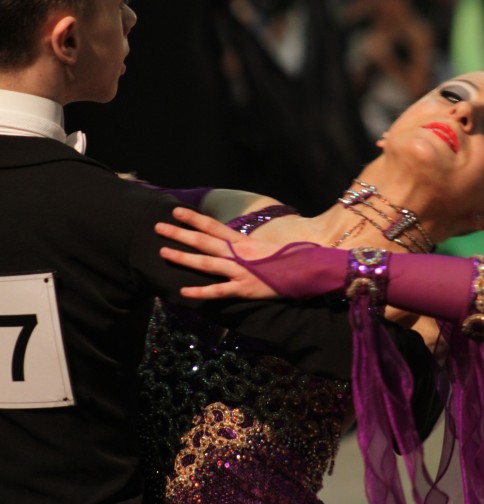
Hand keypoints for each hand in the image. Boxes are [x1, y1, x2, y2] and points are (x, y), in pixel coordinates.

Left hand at [155, 207, 279, 298]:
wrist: (306, 271)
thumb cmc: (284, 259)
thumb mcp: (262, 246)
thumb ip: (242, 245)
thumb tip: (226, 242)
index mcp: (242, 242)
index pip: (213, 226)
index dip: (194, 218)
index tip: (176, 211)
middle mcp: (238, 253)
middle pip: (204, 241)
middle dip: (180, 233)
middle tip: (158, 227)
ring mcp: (240, 270)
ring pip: (207, 262)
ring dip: (184, 257)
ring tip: (163, 253)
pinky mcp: (244, 288)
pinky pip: (218, 291)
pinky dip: (200, 292)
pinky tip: (183, 292)